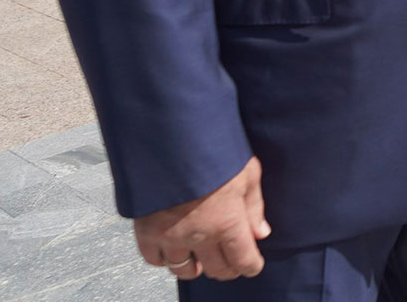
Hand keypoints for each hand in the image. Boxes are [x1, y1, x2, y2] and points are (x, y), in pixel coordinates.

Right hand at [133, 157, 269, 282]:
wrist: (169, 137)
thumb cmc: (213, 148)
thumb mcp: (246, 172)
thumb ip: (254, 206)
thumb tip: (261, 233)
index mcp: (228, 222)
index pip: (243, 261)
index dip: (251, 265)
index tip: (252, 263)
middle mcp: (199, 235)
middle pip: (216, 270)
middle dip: (228, 268)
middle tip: (230, 259)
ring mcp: (170, 236)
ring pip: (184, 270)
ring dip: (196, 267)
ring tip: (202, 255)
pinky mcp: (146, 231)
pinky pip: (154, 259)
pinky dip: (165, 258)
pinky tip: (174, 247)